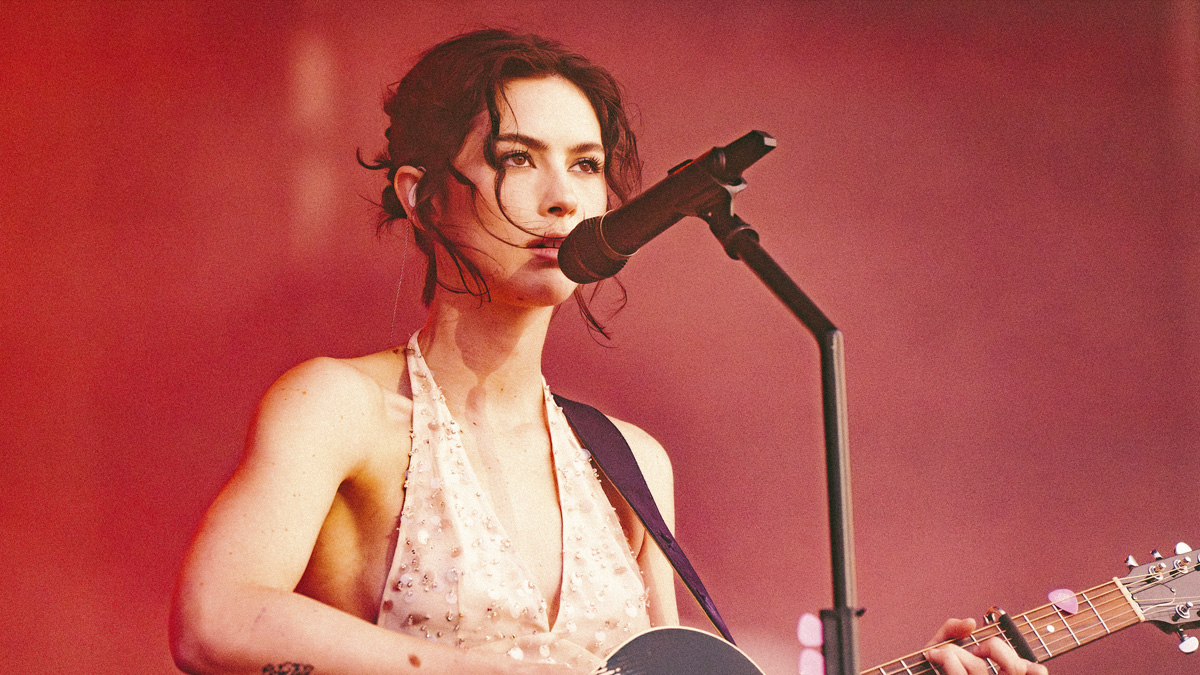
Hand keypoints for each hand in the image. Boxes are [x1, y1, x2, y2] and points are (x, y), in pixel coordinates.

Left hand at [924, 618, 1048, 674]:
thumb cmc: (925, 667)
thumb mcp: (938, 646)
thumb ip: (952, 631)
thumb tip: (971, 622)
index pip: (1036, 672)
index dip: (1022, 660)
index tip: (990, 651)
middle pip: (1013, 667)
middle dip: (992, 647)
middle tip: (973, 649)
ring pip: (978, 668)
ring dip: (955, 652)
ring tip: (940, 653)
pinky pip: (958, 672)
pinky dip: (946, 657)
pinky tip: (933, 655)